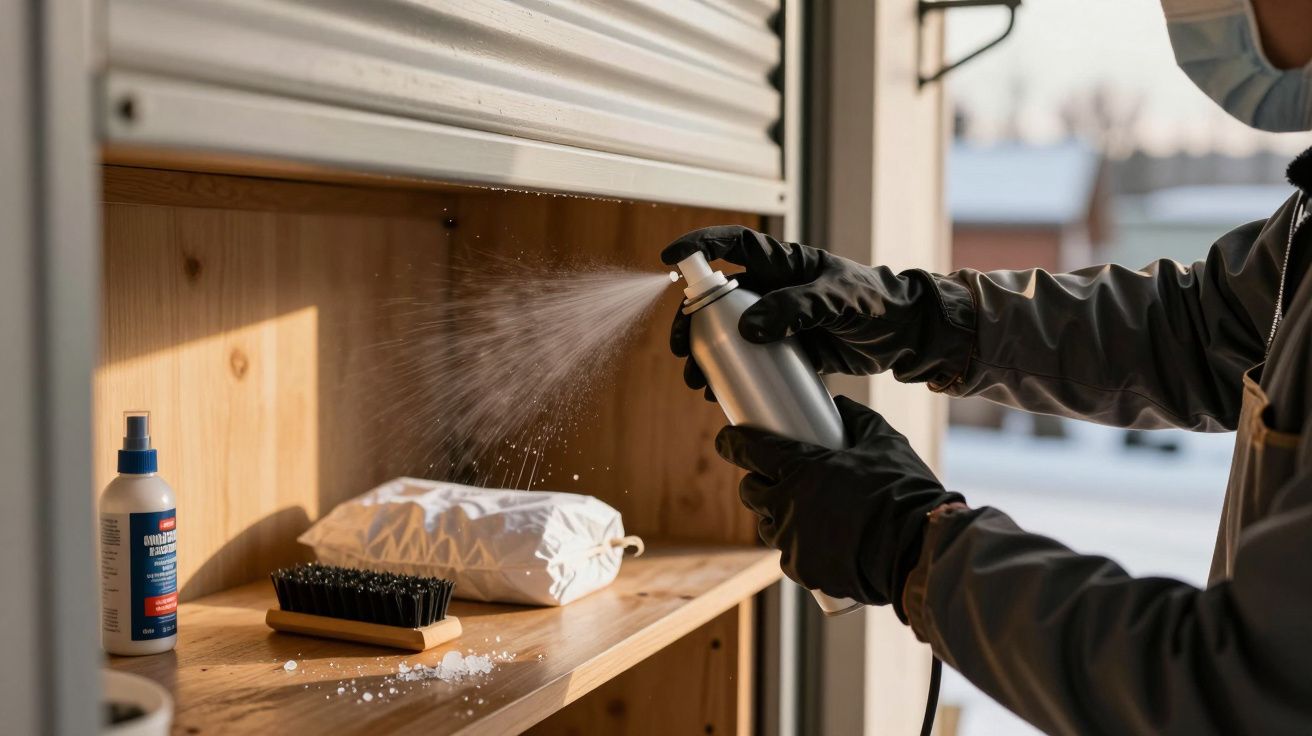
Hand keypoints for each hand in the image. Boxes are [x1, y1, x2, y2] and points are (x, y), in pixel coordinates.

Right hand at [661, 226, 973, 399]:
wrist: (909, 335)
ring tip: (698, 382)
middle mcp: (775, 290)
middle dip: (692, 324)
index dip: (699, 246)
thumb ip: (797, 308)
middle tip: (683, 351)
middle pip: (718, 300)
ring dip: (707, 357)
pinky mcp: (791, 352)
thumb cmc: (878, 303)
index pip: (733, 244)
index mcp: (784, 264)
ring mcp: (781, 322)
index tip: (669, 258)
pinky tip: (721, 396)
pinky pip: (753, 364)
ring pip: (730, 336)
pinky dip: (734, 378)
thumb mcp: (838, 299)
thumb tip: (748, 329)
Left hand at [715, 395, 963, 608]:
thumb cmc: (903, 491)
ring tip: (804, 513)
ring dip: (777, 517)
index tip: (728, 439)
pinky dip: (799, 547)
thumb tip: (840, 406)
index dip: (733, 443)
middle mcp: (787, 505)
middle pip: (751, 492)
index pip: (750, 451)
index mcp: (801, 468)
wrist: (918, 550)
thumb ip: (858, 419)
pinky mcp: (802, 570)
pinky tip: (820, 543)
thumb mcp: (885, 443)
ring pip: (768, 525)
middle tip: (776, 479)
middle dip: (758, 483)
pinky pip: (789, 556)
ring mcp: (792, 541)